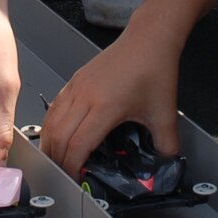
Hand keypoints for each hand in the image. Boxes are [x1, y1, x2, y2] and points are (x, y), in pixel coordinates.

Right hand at [39, 33, 180, 176]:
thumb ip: (166, 143)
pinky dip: (52, 125)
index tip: (76, 179)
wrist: (149, 38)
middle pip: (58, 136)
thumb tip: (166, 163)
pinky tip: (57, 134)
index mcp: (106, 105)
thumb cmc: (154, 66)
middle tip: (65, 175)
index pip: (78, 145)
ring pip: (52, 121)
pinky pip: (54, 107)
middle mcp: (86, 95)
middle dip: (58, 160)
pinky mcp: (75, 80)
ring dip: (50, 143)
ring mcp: (77, 86)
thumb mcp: (165, 112)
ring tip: (57, 159)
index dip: (73, 167)